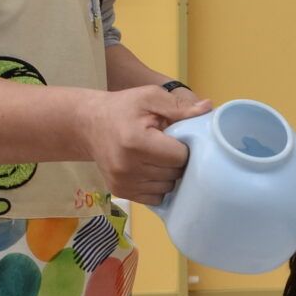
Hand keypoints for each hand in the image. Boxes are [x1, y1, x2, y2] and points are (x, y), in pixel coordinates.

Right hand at [82, 84, 211, 203]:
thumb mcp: (149, 97)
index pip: (179, 156)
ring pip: (167, 188)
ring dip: (168, 175)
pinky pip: (154, 198)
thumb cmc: (122, 108)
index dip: (184, 146)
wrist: (87, 124)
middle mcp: (128, 166)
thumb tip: (208, 108)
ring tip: (156, 156)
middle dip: (176, 160)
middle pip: (174, 174)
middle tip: (165, 145)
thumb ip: (179, 106)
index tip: (176, 137)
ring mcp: (123, 182)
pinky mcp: (120, 191)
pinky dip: (157, 186)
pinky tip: (149, 170)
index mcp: (136, 142)